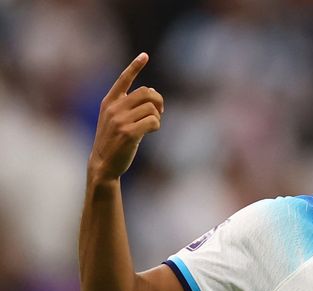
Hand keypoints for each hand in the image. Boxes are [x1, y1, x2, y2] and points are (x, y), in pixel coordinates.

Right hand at [88, 53, 163, 180]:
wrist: (103, 164)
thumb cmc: (113, 141)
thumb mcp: (115, 119)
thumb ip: (129, 105)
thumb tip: (152, 91)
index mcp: (109, 102)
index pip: (123, 79)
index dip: (135, 66)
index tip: (145, 55)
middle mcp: (113, 108)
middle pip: (147, 93)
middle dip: (158, 101)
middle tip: (160, 112)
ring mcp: (120, 120)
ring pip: (152, 108)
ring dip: (157, 116)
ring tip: (152, 125)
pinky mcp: (128, 133)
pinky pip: (153, 121)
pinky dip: (157, 125)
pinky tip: (151, 131)